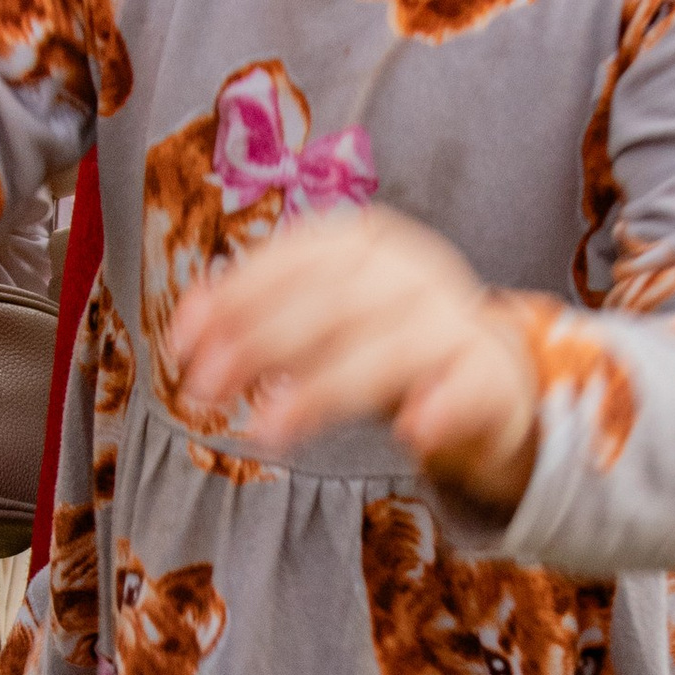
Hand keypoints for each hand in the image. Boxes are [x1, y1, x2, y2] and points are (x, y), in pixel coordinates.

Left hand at [172, 210, 541, 512]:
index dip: (235, 295)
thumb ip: (259, 319)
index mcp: (366, 242)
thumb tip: (184, 333)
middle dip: (260, 343)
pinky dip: (444, 406)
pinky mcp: (492, 377)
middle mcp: (412, 271)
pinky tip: (415, 432)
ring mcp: (455, 321)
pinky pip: (471, 387)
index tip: (182, 341)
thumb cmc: (384, 343)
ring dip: (324, 389)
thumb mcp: (320, 321)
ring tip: (268, 430)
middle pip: (334, 300)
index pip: (296, 256)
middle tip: (204, 390)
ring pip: (390, 349)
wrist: (488, 377)